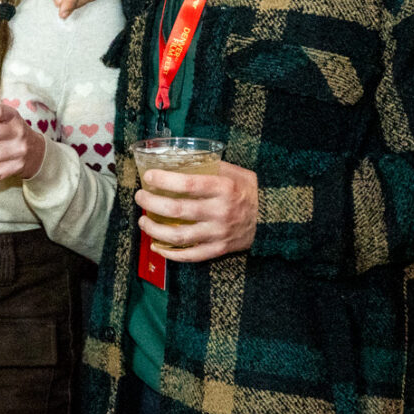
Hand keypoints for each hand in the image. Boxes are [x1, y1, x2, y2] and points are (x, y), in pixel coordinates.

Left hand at [135, 161, 259, 261]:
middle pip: (177, 210)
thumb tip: (177, 158)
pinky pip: (190, 255)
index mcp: (223, 188)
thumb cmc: (249, 190)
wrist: (273, 217)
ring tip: (143, 221)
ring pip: (179, 236)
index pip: (188, 184)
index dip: (164, 180)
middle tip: (140, 197)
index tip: (148, 176)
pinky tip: (156, 246)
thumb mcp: (234, 171)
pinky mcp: (219, 249)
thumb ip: (208, 166)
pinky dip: (170, 253)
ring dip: (155, 229)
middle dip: (152, 203)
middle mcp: (220, 211)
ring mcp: (219, 233)